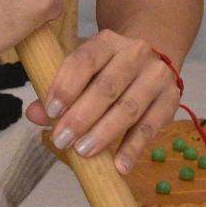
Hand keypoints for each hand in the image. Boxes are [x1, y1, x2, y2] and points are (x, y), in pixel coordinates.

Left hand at [34, 29, 178, 160]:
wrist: (153, 59)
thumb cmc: (108, 69)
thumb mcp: (83, 71)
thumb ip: (58, 91)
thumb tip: (34, 114)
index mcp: (107, 41)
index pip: (84, 60)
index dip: (66, 86)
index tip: (51, 111)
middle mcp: (135, 54)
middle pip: (107, 87)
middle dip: (81, 116)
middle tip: (62, 140)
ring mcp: (156, 76)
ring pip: (129, 107)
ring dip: (104, 133)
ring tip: (83, 152)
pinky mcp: (171, 100)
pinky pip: (150, 127)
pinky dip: (133, 148)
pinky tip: (119, 166)